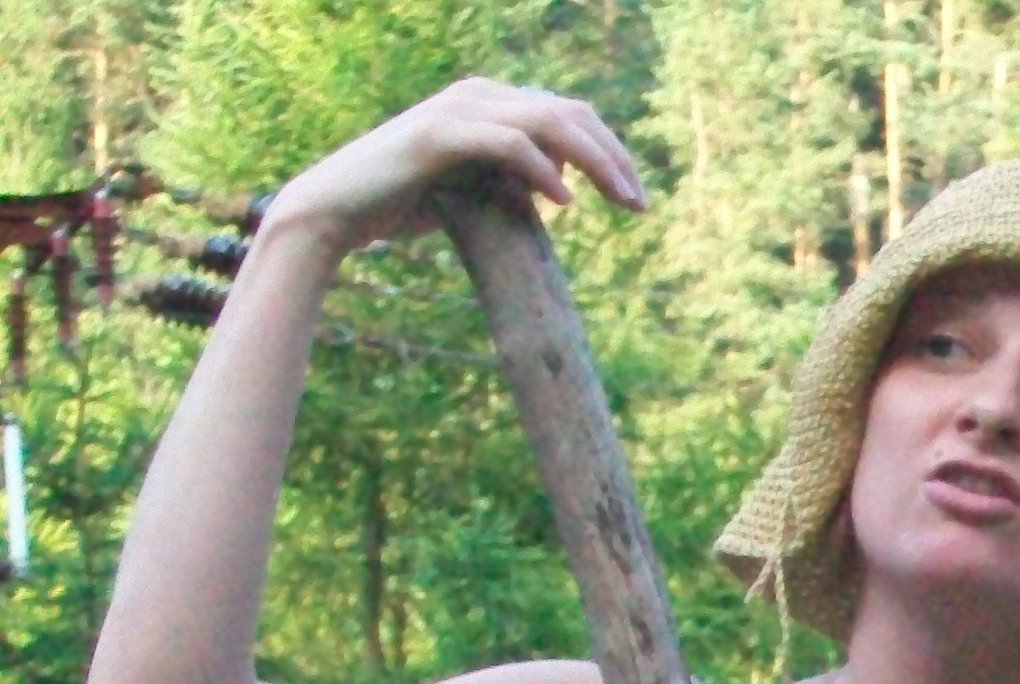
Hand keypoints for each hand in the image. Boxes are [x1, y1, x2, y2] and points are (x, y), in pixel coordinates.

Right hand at [261, 78, 645, 262]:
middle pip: (568, 112)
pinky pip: (507, 144)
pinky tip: (565, 204)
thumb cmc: (399, 205)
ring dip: (593, 162)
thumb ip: (510, 185)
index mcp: (488, 103)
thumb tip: (558, 198)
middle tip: (642, 205)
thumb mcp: (469, 193)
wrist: (336, 209)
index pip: (565, 115)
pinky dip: (541, 170)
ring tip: (622, 203)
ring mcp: (458, 110)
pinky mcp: (440, 137)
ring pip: (547, 122)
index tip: (635, 198)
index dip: (608, 152)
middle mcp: (478, 95)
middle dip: (613, 157)